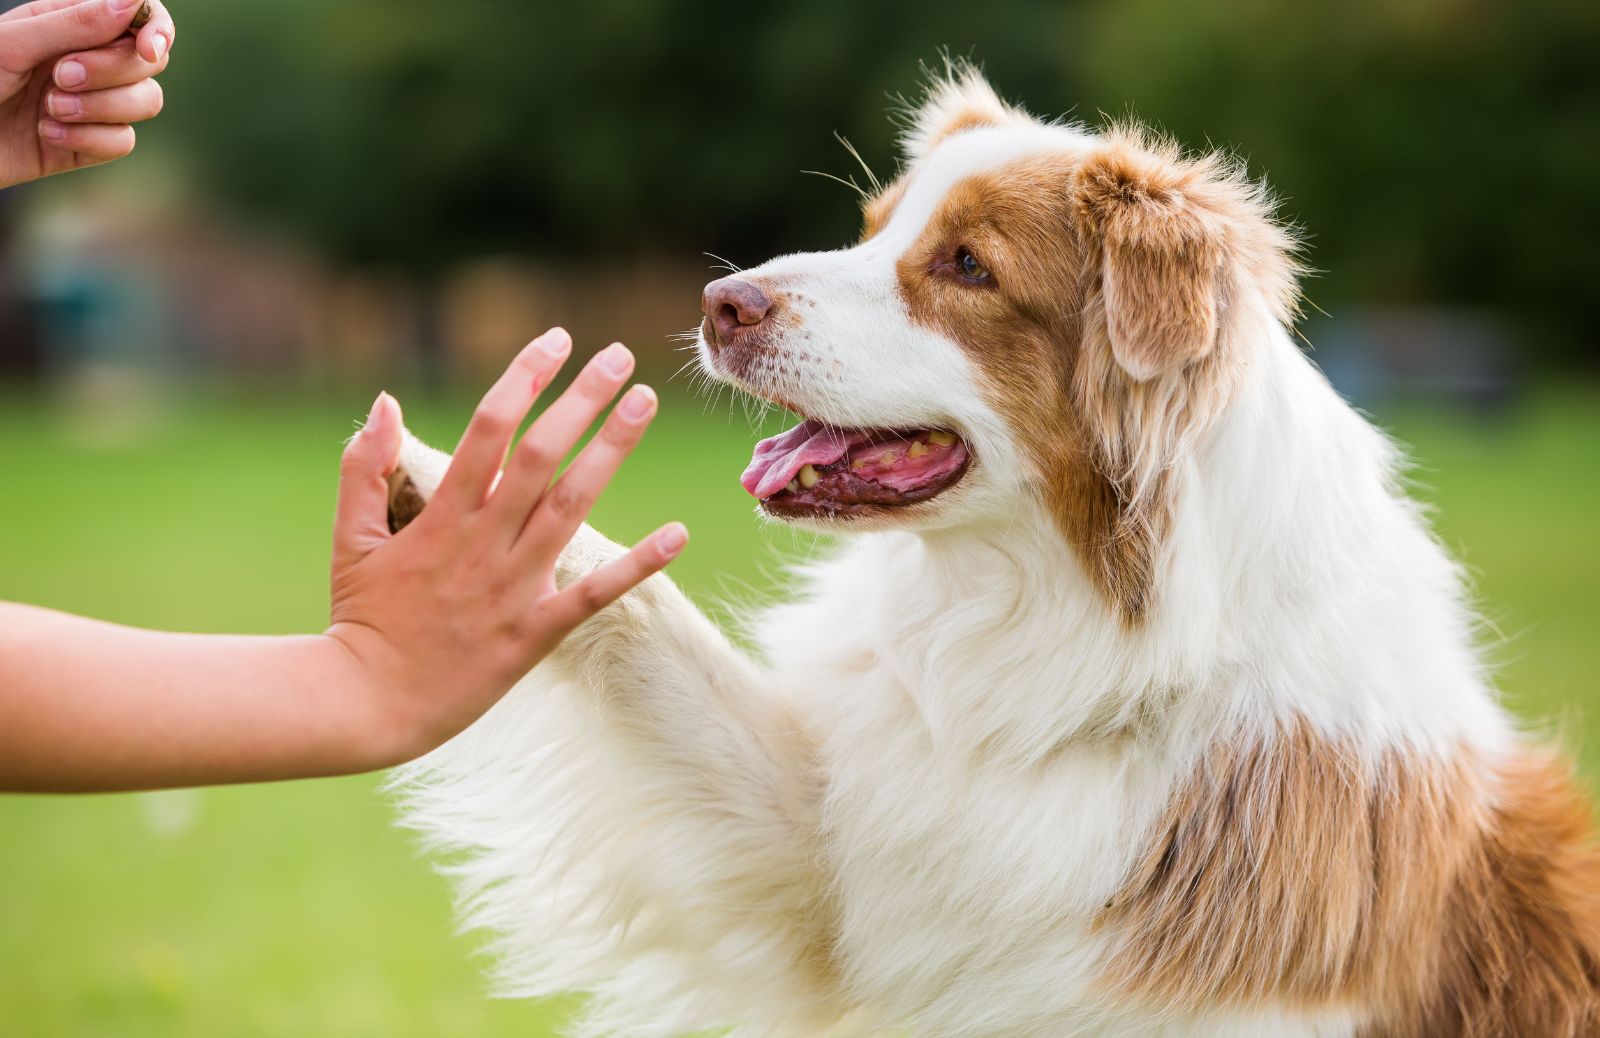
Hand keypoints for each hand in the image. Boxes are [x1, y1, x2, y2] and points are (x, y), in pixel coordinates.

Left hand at [0, 0, 172, 188]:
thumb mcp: (13, 44)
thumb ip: (75, 23)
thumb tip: (133, 2)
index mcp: (69, 23)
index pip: (139, 16)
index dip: (155, 29)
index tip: (147, 48)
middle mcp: (88, 60)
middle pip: (148, 63)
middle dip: (111, 73)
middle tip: (61, 77)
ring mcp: (92, 103)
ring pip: (146, 103)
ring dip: (101, 109)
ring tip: (50, 110)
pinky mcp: (88, 144)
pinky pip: (123, 142)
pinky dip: (88, 140)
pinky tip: (48, 134)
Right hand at [324, 328, 687, 761]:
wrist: (367, 703)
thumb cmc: (359, 617)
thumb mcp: (349, 538)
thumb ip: (364, 468)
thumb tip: (385, 402)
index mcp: (439, 516)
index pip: (488, 429)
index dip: (524, 379)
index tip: (557, 341)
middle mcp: (482, 543)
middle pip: (541, 456)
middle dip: (581, 400)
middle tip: (620, 356)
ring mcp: (512, 587)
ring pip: (571, 506)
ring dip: (612, 451)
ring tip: (645, 402)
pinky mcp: (534, 633)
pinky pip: (594, 594)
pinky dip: (637, 564)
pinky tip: (677, 533)